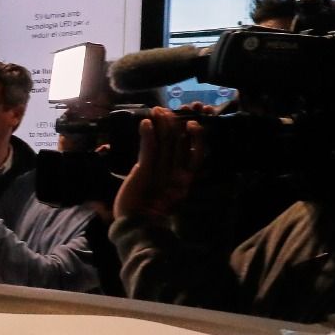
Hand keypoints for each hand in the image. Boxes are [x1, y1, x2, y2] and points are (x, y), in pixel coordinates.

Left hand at [113, 107, 204, 222]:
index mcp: (184, 180)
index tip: (194, 120)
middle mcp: (177, 175)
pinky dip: (148, 135)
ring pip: (166, 143)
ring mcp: (162, 173)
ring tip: (159, 109)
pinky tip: (146, 122)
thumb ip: (170, 177)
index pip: (196, 153)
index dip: (197, 136)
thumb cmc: (147, 211)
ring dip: (163, 124)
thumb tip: (166, 158)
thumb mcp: (163, 192)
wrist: (136, 227)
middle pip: (181, 143)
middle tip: (180, 107)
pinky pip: (148, 150)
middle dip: (181, 123)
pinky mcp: (145, 173)